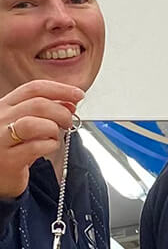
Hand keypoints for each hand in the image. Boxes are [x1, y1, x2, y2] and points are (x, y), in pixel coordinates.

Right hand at [0, 81, 82, 199]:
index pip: (33, 88)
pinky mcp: (9, 160)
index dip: (60, 89)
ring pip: (34, 123)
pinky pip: (36, 147)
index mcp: (4, 106)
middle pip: (37, 104)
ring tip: (55, 136)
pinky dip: (50, 145)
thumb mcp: (25, 124)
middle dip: (61, 111)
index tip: (78, 94)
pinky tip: (49, 147)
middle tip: (69, 121)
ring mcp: (1, 139)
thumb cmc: (12, 148)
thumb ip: (45, 112)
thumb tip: (70, 102)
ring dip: (54, 128)